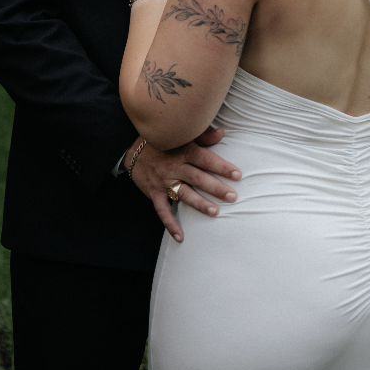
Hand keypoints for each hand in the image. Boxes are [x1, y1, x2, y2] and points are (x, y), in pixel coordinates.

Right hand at [125, 126, 241, 242]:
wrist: (132, 149)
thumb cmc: (164, 142)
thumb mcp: (181, 135)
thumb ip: (203, 135)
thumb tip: (222, 132)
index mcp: (184, 150)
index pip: (206, 159)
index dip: (222, 166)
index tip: (238, 174)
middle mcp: (175, 166)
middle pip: (198, 178)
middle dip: (216, 188)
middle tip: (233, 197)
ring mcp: (164, 181)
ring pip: (184, 194)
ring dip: (199, 203)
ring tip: (215, 211)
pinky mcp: (154, 193)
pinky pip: (162, 210)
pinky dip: (170, 224)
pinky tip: (181, 237)